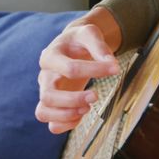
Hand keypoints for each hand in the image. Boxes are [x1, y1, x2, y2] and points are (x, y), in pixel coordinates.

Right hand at [36, 9, 120, 133]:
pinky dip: (65, 125)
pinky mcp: (53, 105)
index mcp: (50, 56)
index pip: (69, 68)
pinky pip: (51, 124)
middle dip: (73, 100)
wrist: (71, 46)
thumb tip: (111, 64)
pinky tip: (81, 115)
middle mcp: (44, 76)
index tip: (115, 68)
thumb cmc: (79, 40)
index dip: (94, 70)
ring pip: (43, 112)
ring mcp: (46, 92)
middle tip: (95, 96)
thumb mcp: (88, 33)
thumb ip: (99, 46)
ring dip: (66, 115)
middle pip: (48, 96)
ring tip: (87, 109)